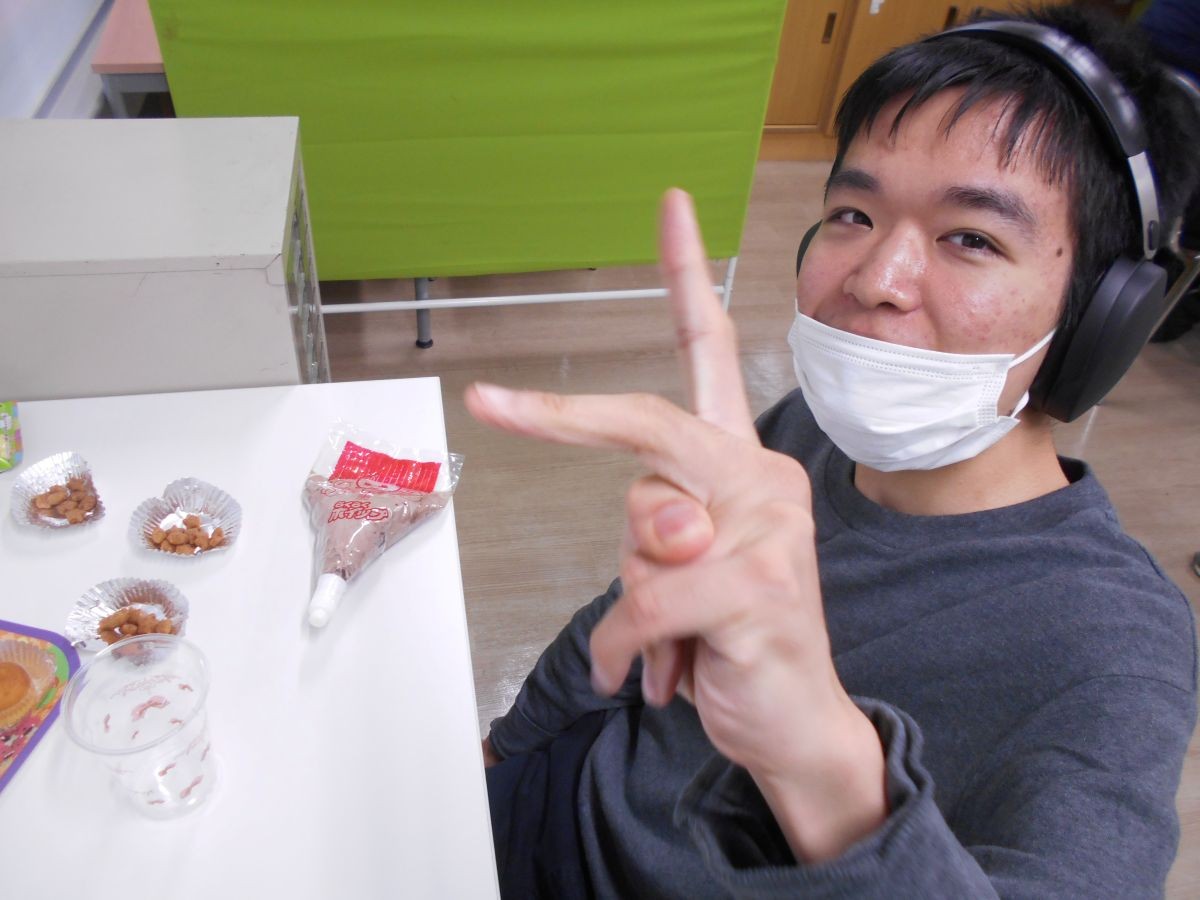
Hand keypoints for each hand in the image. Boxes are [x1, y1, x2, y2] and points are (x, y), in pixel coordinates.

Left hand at [465, 189, 885, 860]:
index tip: (669, 206)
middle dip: (561, 418)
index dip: (686, 278)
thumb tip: (663, 525)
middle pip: (648, 423)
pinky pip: (645, 604)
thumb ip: (659, 526)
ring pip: (640, 534)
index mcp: (738, 461)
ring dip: (632, 599)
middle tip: (489, 403)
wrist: (795, 725)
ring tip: (675, 640)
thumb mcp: (679, 569)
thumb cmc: (730, 636)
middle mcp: (760, 478)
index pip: (710, 352)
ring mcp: (770, 531)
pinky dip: (628, 653)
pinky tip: (657, 679)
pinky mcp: (756, 589)